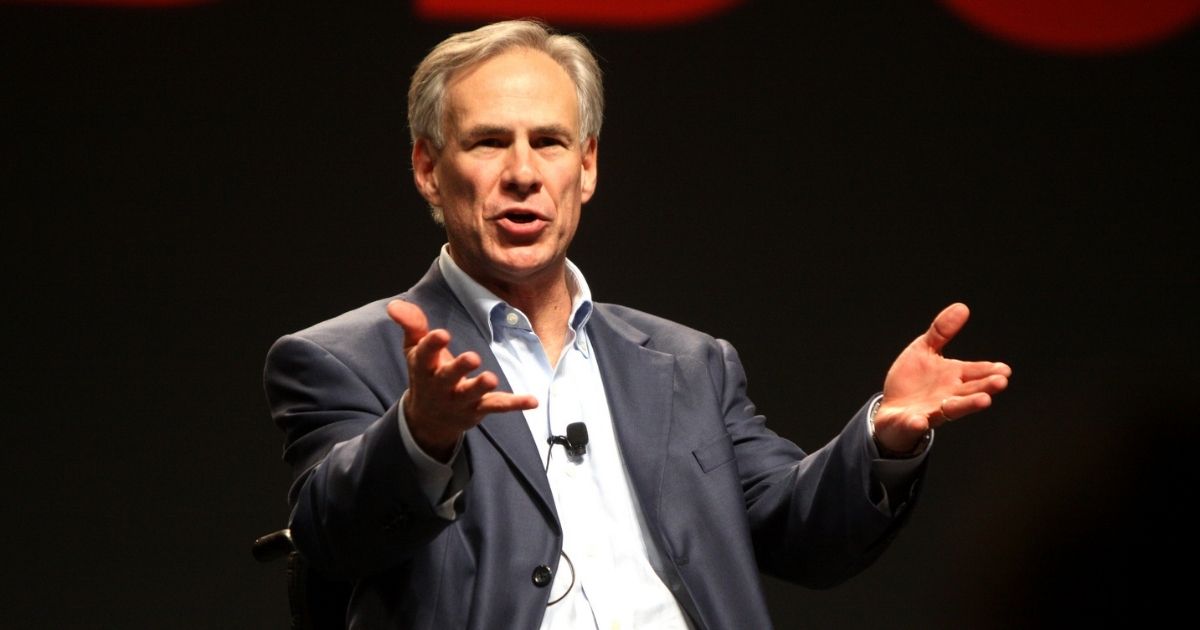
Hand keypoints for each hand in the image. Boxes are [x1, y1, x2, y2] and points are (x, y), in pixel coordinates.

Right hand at [387, 300, 537, 461]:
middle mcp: (441, 385)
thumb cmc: (426, 374)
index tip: (441, 334)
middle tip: (472, 358)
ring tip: (491, 378)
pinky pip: (497, 406)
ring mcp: (460, 399)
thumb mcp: (415, 349)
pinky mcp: (479, 409)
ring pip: (472, 394)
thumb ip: (412, 325)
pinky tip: (532, 401)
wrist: (428, 419)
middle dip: (459, 368)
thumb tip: (395, 305)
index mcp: (425, 367)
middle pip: (449, 377)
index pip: (424, 355)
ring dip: (481, 387)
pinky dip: (515, 404)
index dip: (432, 345)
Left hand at [873, 303, 1010, 453]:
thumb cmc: (913, 380)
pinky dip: (917, 423)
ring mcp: (931, 410)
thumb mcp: (924, 350)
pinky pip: (914, 424)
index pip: (976, 372)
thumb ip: (941, 332)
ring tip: (984, 401)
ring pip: (952, 409)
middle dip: (985, 387)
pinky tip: (919, 420)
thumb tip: (962, 307)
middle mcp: (949, 395)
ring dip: (967, 405)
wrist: (892, 409)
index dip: (989, 371)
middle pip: (970, 391)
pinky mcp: (911, 422)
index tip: (1004, 369)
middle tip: (1001, 382)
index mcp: (954, 377)